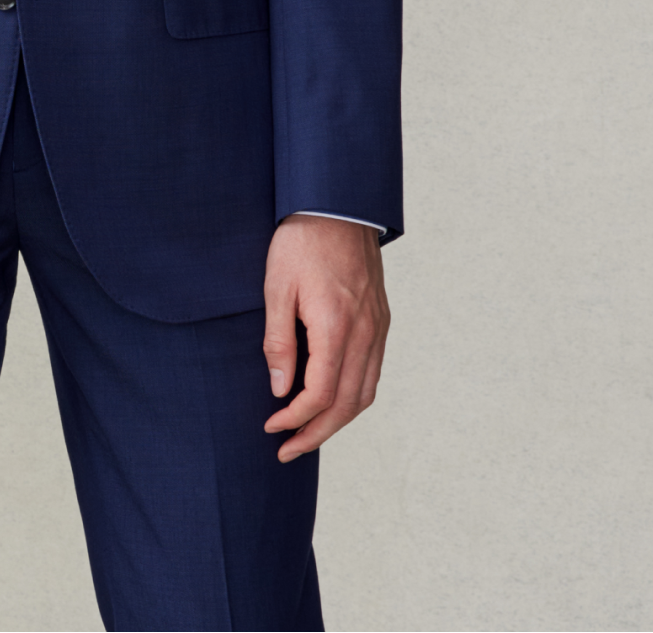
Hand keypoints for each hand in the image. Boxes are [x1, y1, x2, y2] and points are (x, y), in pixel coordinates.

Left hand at [262, 214, 388, 461]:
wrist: (336, 203)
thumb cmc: (300, 241)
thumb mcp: (276, 288)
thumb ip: (279, 341)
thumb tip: (279, 389)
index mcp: (336, 327)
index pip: (319, 395)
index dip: (295, 420)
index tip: (271, 428)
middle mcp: (364, 333)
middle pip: (347, 404)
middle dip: (317, 433)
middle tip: (288, 450)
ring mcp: (378, 326)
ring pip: (366, 392)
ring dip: (338, 420)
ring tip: (309, 432)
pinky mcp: (381, 318)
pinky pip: (373, 370)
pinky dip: (354, 395)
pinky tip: (333, 398)